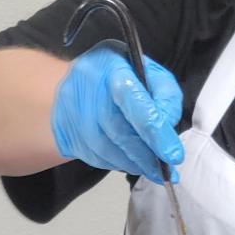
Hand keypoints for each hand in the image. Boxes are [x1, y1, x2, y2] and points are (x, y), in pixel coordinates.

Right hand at [52, 43, 184, 178]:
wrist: (81, 80)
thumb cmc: (122, 75)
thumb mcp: (151, 74)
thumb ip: (165, 98)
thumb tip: (168, 131)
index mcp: (112, 65)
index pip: (134, 100)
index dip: (154, 130)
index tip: (172, 155)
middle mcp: (86, 83)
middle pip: (117, 128)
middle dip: (143, 154)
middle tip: (162, 170)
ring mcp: (70, 107)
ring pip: (102, 146)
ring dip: (129, 162)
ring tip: (147, 168)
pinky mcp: (62, 128)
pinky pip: (90, 154)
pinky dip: (113, 163)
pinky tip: (126, 162)